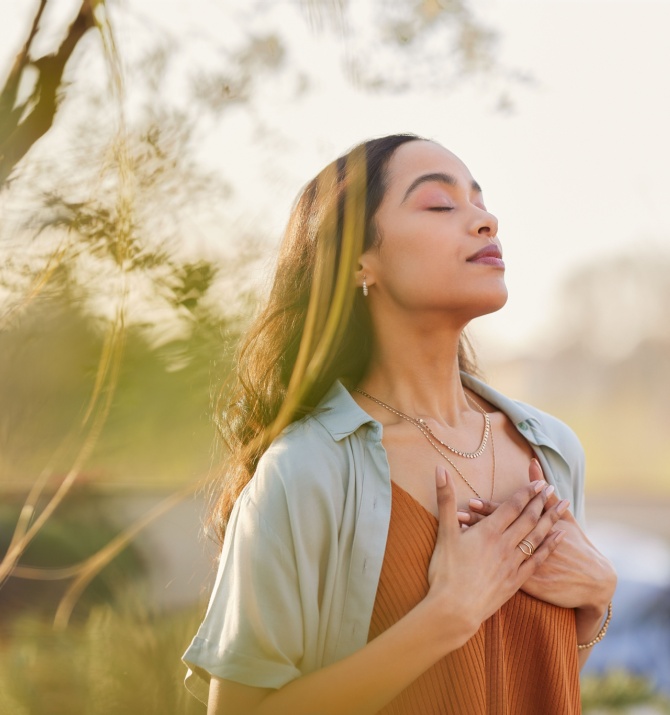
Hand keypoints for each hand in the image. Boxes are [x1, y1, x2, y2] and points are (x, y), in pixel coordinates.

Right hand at [425, 465, 564, 647]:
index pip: (512, 507)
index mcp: (488, 532)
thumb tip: (440, 469)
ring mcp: (512, 564)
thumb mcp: (444, 532)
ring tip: (563, 506)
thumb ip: (445, 499)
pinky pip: (538, 560)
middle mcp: (504, 545)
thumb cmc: (445, 571)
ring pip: (537, 537)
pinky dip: (550, 546)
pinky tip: (559, 538)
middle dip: (541, 502)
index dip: (526, 493)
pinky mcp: (516, 581)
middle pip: (528, 519)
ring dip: (551, 519)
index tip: (538, 482)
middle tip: (552, 488)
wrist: (454, 610)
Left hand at [460, 460, 616, 616]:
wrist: (593, 582)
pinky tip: (470, 563)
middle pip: (499, 533)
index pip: (508, 515)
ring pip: (495, 552)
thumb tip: (532, 462)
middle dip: (477, 524)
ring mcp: (526, 566)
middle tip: (457, 515)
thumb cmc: (578, 546)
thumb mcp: (564, 519)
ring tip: (458, 534)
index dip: (489, 509)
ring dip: (477, 544)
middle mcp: (528, 546)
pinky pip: (502, 575)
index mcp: (535, 529)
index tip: (471, 501)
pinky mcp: (526, 584)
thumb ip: (544, 493)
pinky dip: (487, 567)